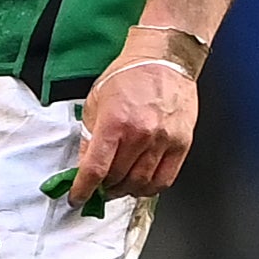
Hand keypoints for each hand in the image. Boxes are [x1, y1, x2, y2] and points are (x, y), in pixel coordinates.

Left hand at [70, 54, 197, 204]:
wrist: (163, 61)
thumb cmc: (127, 75)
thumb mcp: (96, 99)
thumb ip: (90, 132)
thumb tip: (85, 161)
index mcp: (115, 122)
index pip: (96, 167)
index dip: (83, 188)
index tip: (76, 197)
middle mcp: (140, 135)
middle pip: (118, 178)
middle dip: (103, 188)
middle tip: (96, 189)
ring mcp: (163, 142)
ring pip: (141, 184)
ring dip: (125, 191)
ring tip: (116, 187)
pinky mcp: (181, 146)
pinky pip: (165, 180)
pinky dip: (149, 189)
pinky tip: (139, 185)